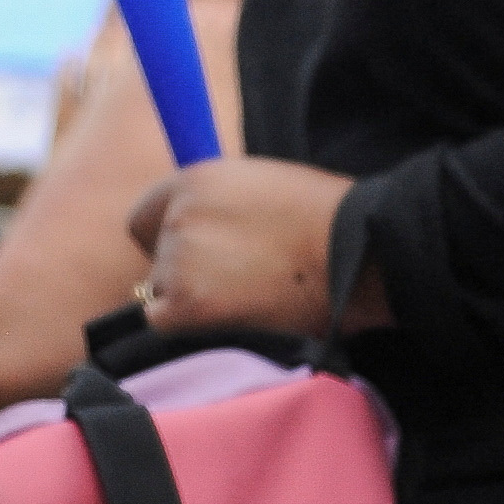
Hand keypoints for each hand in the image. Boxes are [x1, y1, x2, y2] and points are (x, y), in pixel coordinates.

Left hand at [127, 158, 384, 336]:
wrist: (357, 252)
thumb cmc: (328, 221)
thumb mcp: (265, 186)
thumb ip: (221, 204)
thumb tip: (198, 233)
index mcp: (198, 178)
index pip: (147, 217)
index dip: (168, 238)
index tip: (197, 254)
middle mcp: (179, 214)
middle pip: (156, 257)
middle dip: (186, 270)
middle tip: (236, 281)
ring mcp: (178, 258)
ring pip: (163, 291)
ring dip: (194, 298)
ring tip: (250, 296)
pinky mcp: (186, 302)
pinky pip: (166, 321)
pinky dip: (192, 325)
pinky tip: (235, 315)